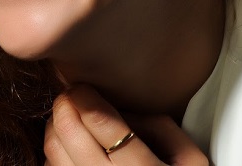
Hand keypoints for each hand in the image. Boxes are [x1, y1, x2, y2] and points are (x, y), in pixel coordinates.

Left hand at [44, 84, 208, 164]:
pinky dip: (54, 153)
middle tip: (70, 94)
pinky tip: (68, 147)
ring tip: (68, 116)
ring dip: (55, 127)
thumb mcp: (187, 154)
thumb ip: (154, 125)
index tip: (81, 86)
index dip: (85, 98)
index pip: (103, 124)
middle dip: (64, 106)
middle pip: (70, 136)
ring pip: (54, 154)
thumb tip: (114, 108)